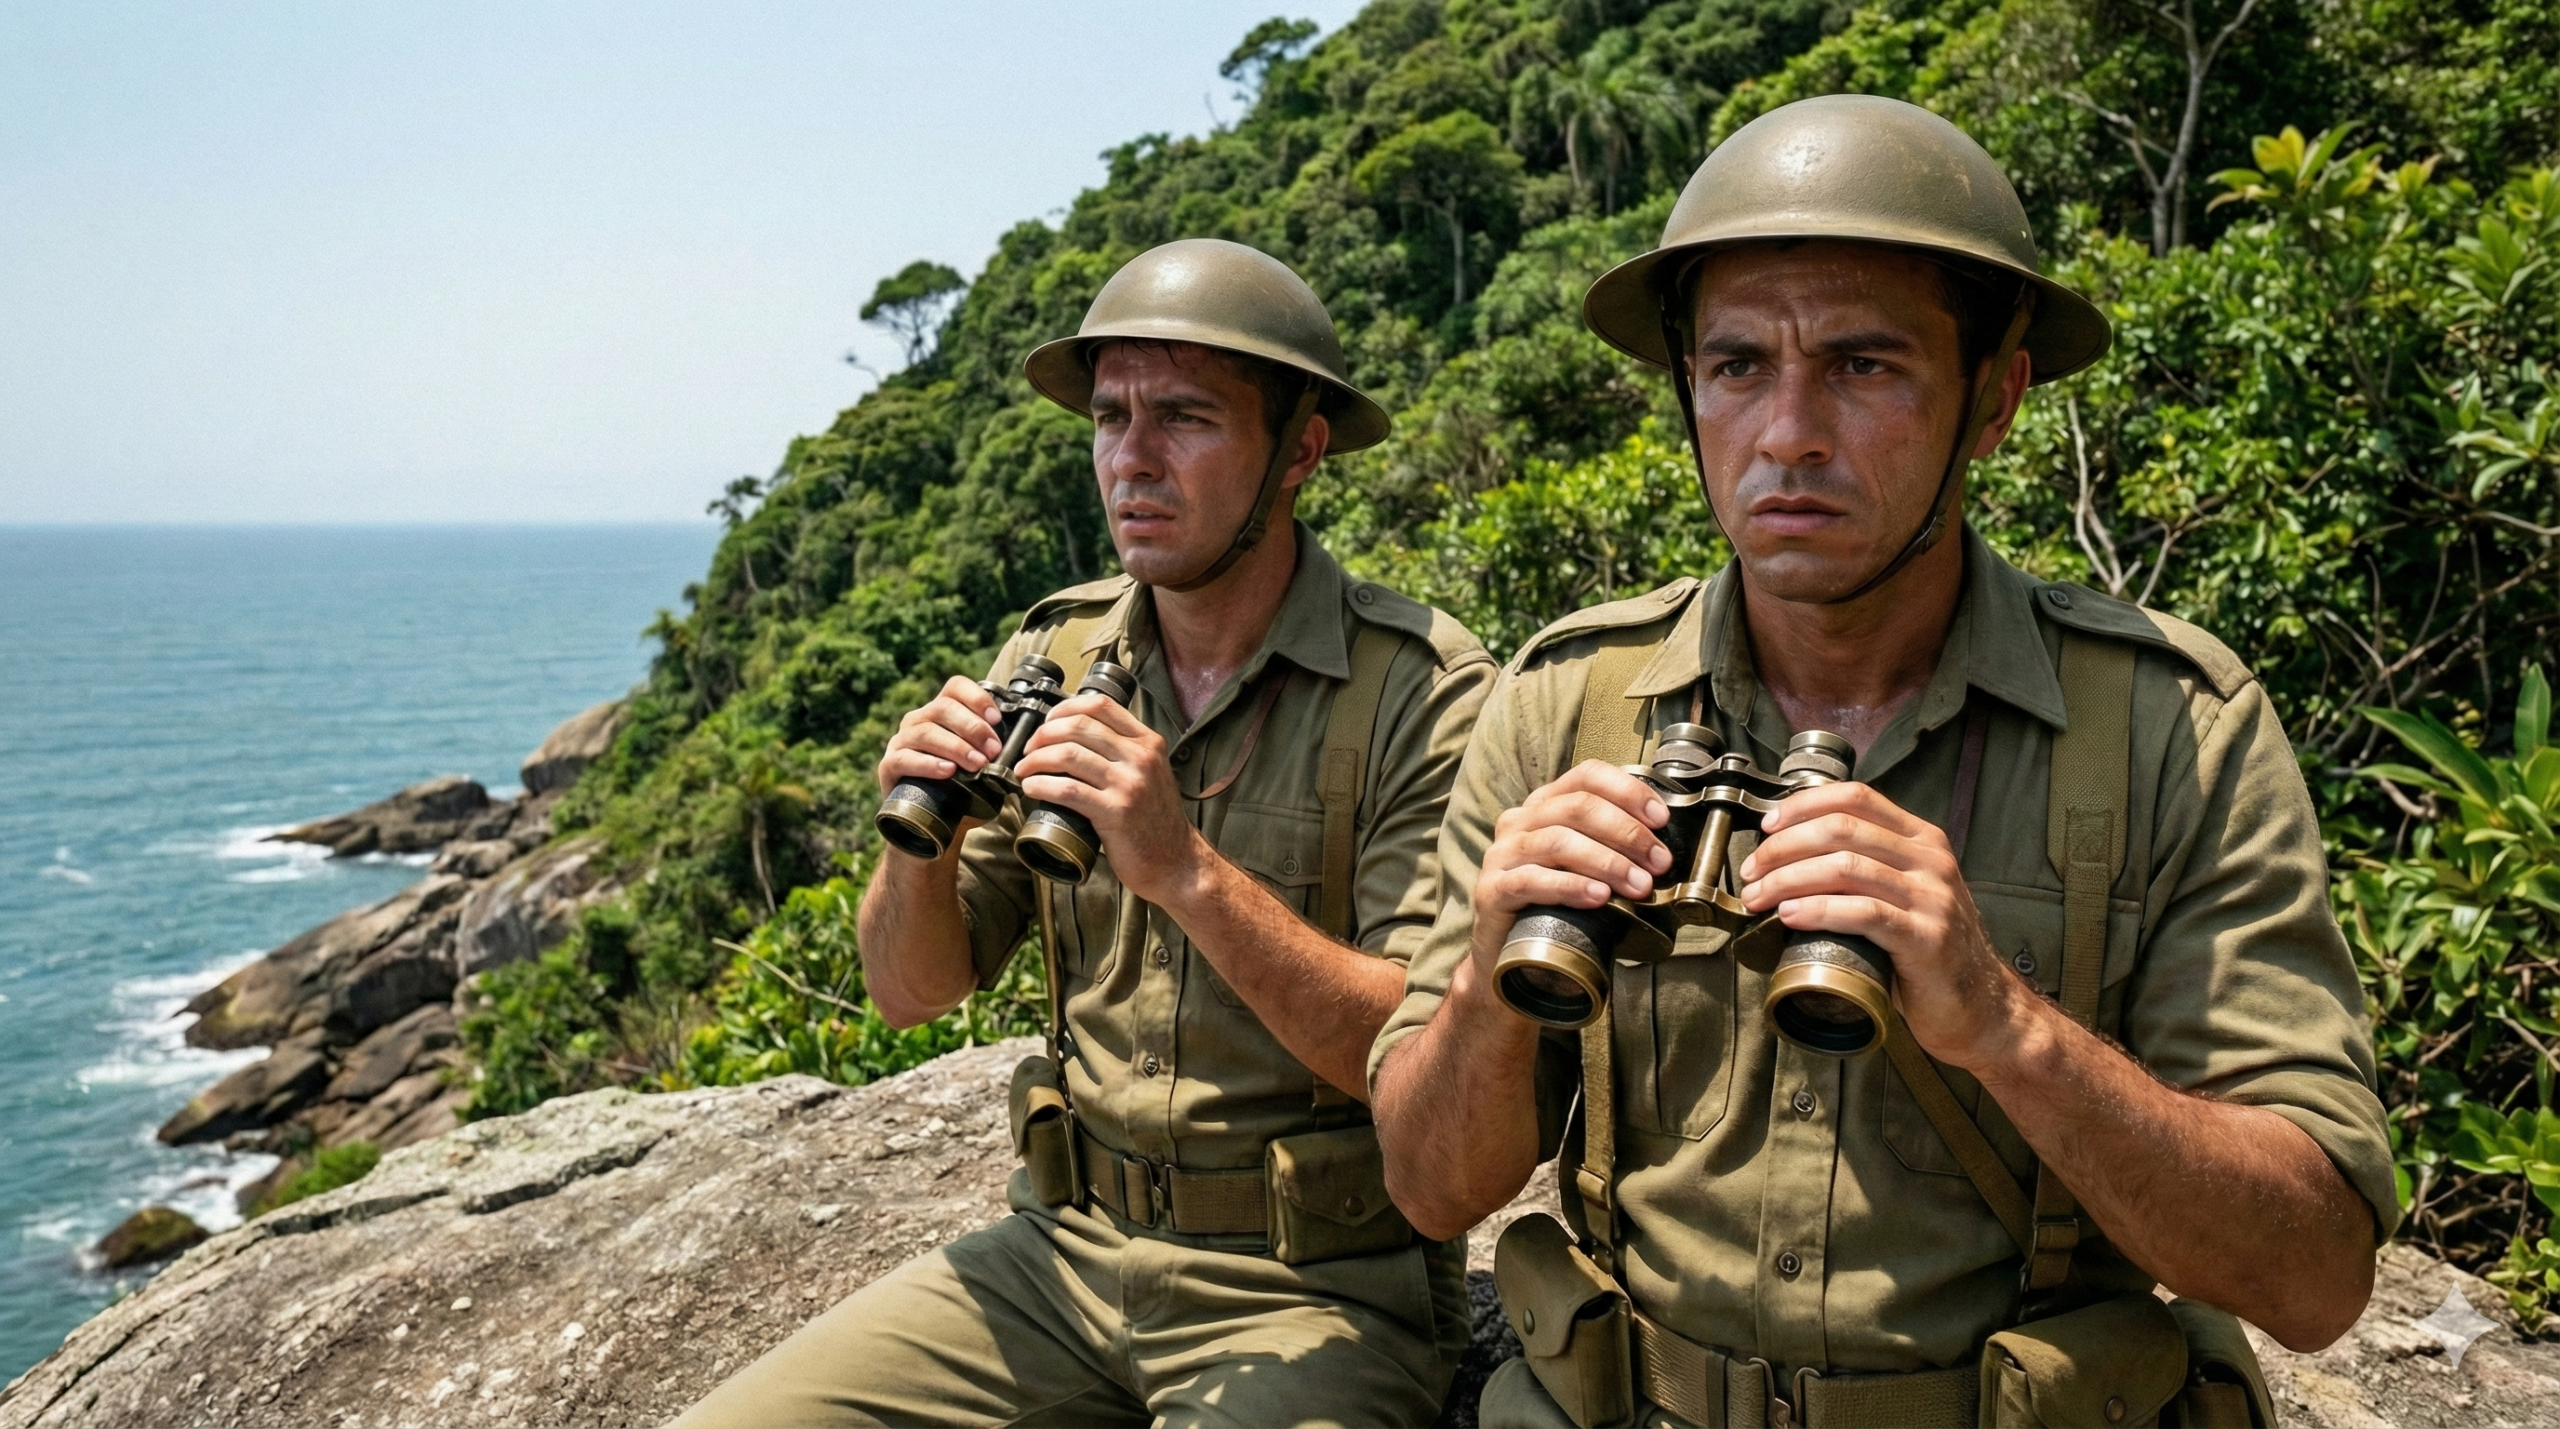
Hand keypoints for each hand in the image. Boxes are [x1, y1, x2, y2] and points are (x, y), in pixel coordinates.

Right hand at [876, 676, 1004, 848]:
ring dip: (956, 746)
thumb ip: (995, 751)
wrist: (931, 829)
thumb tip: (1024, 747)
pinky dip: (928, 763)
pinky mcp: (888, 766)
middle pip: (943, 708)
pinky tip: (948, 772)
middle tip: (994, 751)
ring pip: (926, 731)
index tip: (997, 719)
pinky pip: (905, 758)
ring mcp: (900, 742)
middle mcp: (918, 720)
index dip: (977, 698)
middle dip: (973, 728)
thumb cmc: (961, 793)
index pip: (955, 687)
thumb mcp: (981, 767)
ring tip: (977, 764)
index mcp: (941, 712)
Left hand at [1015, 695, 1202, 904]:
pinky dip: (1041, 786)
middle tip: (1029, 750)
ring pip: (1069, 755)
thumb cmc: (1156, 820)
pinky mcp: (1116, 812)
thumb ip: (1122, 752)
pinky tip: (1031, 788)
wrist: (1176, 861)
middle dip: (1043, 734)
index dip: (1065, 709)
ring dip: (1036, 760)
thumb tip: (1072, 738)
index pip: (1100, 705)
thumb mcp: (1150, 773)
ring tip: (1024, 770)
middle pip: (1079, 726)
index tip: (1047, 722)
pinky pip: (1068, 790)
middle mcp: (1140, 757)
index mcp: (1148, 742)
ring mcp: (1129, 784)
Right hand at [1470, 761, 1674, 976]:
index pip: (1586, 777)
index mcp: (1544, 807)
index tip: (1661, 819)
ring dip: (1608, 862)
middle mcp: (1519, 822)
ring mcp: (1501, 855)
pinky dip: (1571, 886)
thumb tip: (1665, 853)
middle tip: (1659, 863)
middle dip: (1627, 833)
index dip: (1627, 791)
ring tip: (1639, 886)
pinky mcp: (1491, 891)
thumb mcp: (1587, 870)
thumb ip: (1614, 851)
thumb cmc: (1557, 910)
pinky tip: (1599, 897)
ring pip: (1558, 842)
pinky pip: (1532, 880)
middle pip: (1577, 808)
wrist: (1509, 959)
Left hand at [1736, 781, 2026, 1070]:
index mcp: (1922, 840)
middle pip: (1841, 829)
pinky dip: (1818, 910)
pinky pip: (1863, 912)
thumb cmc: (1929, 952)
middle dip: (1783, 847)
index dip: (1803, 806)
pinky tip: (1790, 916)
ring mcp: (1932, 897)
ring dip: (1788, 880)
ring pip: (1845, 867)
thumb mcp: (1902, 894)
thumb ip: (1865, 868)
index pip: (1856, 798)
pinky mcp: (1926, 937)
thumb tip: (1789, 858)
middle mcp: (1930, 860)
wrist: (1981, 1007)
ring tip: (1758, 897)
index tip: (1766, 827)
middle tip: (1752, 872)